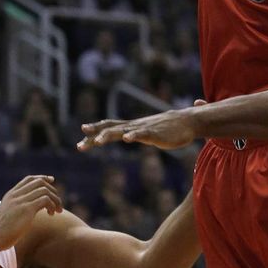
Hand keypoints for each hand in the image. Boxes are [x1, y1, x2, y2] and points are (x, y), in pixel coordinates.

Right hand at [0, 175, 61, 249]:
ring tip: (57, 211)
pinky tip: (51, 214)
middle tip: (58, 202)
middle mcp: (16, 194)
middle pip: (39, 182)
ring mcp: (21, 200)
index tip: (52, 181)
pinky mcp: (26, 209)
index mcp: (11, 194)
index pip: (29, 179)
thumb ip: (17, 209)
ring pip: (44, 190)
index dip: (43, 178)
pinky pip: (45, 199)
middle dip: (52, 190)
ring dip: (55, 199)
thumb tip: (29, 212)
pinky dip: (52, 205)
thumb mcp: (7, 215)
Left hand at [78, 108, 198, 151]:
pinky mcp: (156, 133)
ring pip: (123, 131)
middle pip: (110, 129)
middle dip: (94, 136)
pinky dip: (134, 135)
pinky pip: (143, 134)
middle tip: (79, 145)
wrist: (188, 121)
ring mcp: (144, 128)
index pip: (110, 126)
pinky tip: (127, 138)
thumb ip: (139, 133)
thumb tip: (130, 136)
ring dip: (109, 135)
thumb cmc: (170, 128)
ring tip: (96, 141)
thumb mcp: (149, 131)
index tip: (82, 134)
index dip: (96, 130)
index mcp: (132, 127)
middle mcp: (135, 126)